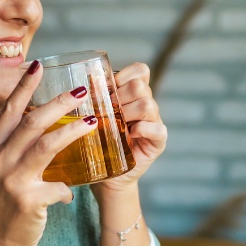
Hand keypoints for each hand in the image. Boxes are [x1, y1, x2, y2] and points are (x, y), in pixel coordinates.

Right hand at [0, 62, 96, 245]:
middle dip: (58, 102)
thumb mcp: (0, 170)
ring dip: (72, 130)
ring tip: (93, 121)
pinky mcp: (26, 200)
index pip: (8, 111)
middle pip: (31, 122)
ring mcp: (10, 179)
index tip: (38, 66)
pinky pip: (57, 186)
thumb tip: (44, 121)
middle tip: (81, 91)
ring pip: (46, 145)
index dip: (23, 87)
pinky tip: (72, 192)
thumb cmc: (5, 204)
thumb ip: (15, 147)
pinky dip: (67, 188)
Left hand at [96, 62, 167, 195]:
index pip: (140, 71)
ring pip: (147, 105)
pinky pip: (158, 129)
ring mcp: (154, 123)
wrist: (106, 175)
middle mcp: (147, 105)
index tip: (108, 89)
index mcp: (133, 95)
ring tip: (117, 126)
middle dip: (120, 97)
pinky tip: (130, 135)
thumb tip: (87, 80)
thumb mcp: (94, 116)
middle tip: (108, 113)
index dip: (124, 75)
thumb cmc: (98, 143)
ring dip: (128, 113)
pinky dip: (143, 129)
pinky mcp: (158, 142)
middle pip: (140, 86)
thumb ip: (96, 98)